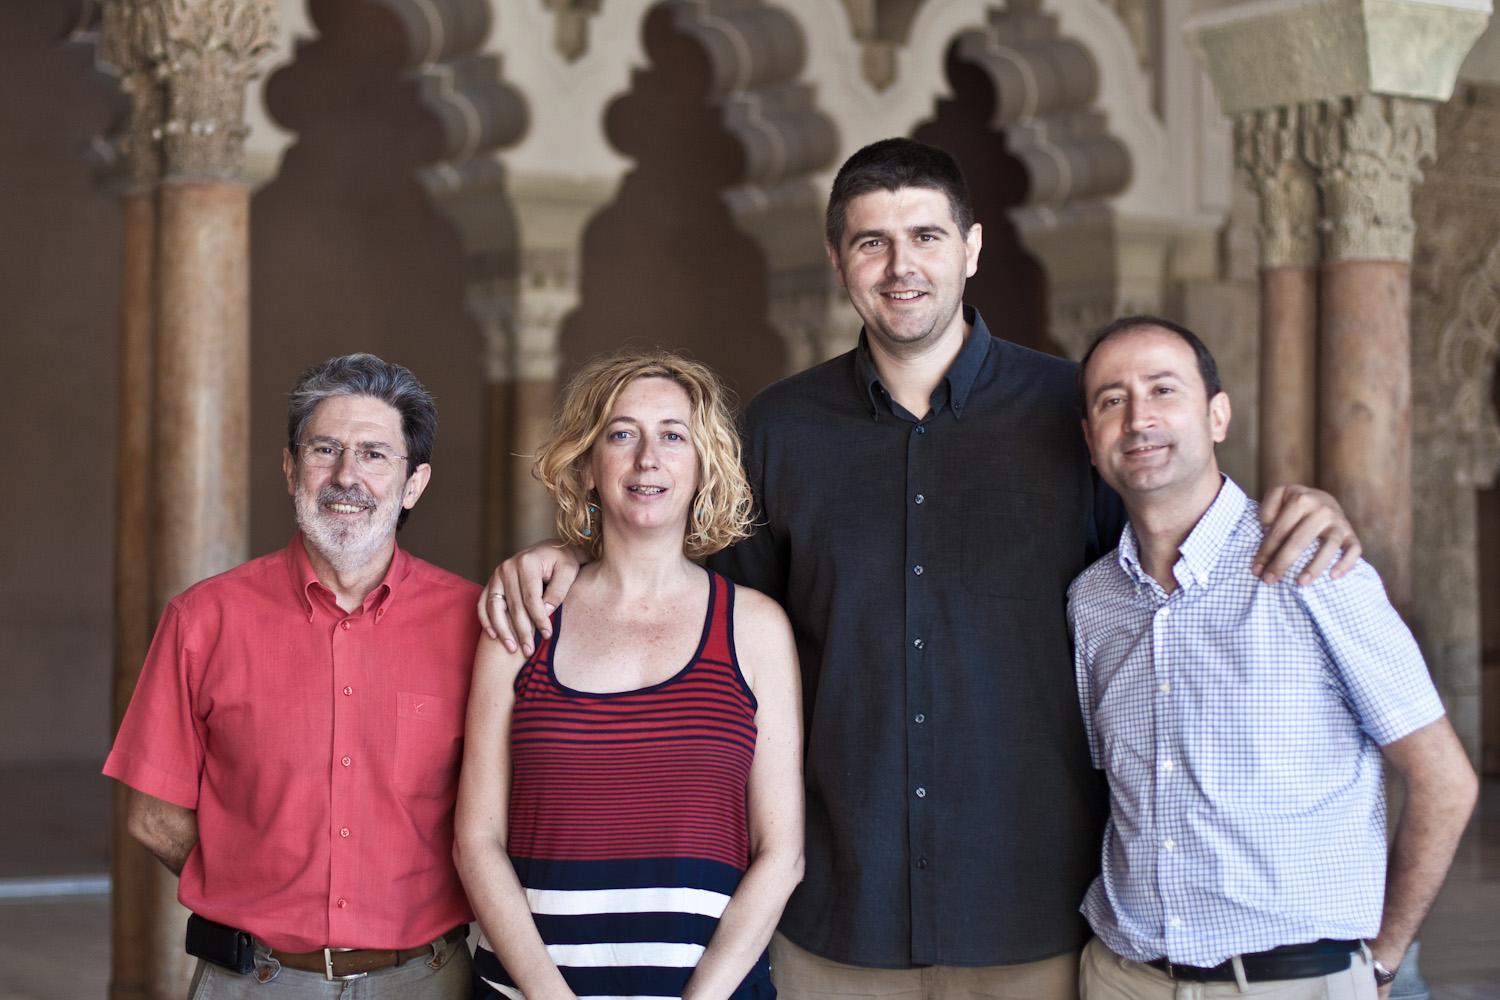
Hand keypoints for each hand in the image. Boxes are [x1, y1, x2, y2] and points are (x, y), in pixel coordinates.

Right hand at [477, 541, 583, 655]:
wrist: (551, 550)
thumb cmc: (563, 562)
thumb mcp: (568, 571)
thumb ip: (558, 591)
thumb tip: (545, 612)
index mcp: (527, 562)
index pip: (531, 598)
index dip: (539, 619)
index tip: (547, 635)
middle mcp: (508, 567)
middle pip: (513, 606)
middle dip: (522, 631)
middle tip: (529, 651)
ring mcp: (496, 574)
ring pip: (494, 607)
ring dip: (502, 630)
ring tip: (512, 649)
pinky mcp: (492, 582)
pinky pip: (484, 604)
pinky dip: (486, 621)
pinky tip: (494, 637)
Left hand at [1252, 484, 1361, 584]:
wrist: (1321, 499)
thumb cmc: (1293, 504)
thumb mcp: (1278, 496)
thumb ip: (1268, 508)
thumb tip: (1266, 528)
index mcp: (1301, 498)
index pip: (1279, 530)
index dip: (1266, 551)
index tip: (1256, 570)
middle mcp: (1322, 508)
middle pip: (1300, 540)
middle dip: (1281, 563)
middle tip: (1269, 580)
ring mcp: (1338, 521)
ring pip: (1329, 546)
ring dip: (1315, 567)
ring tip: (1300, 583)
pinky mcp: (1351, 533)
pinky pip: (1354, 549)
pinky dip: (1346, 563)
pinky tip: (1333, 577)